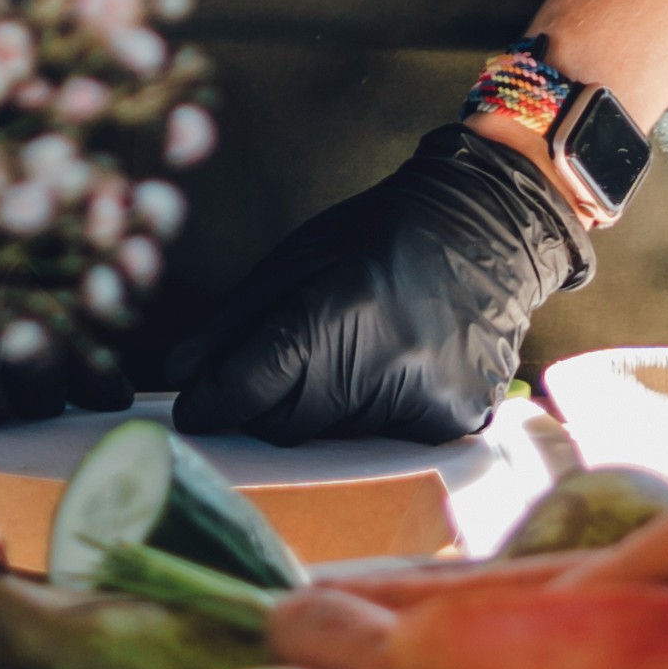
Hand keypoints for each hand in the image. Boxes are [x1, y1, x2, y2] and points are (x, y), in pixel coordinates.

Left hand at [168, 127, 590, 444]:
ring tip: (351, 352)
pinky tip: (389, 367)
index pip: (253, 385)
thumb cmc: (384, 232)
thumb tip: (179, 376)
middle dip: (267, 405)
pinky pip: (385, 440)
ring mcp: (426, 400)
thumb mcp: (299, 255)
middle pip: (289, 424)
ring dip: (324, 408)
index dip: (213, 401)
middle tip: (275, 370)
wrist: (488, 228)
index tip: (193, 410)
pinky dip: (371, 415)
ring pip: (336, 438)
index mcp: (339, 312)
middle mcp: (386, 365)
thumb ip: (236, 321)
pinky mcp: (457, 421)